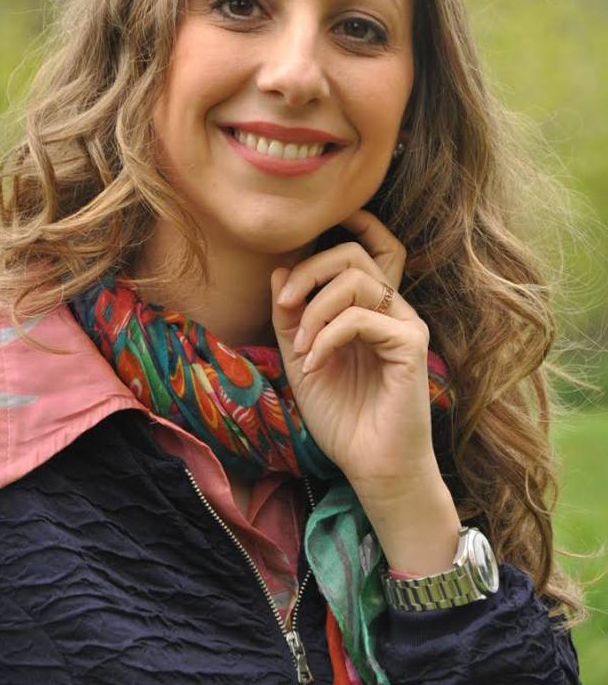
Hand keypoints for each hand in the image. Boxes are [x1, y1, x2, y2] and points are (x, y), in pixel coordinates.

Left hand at [271, 208, 438, 492]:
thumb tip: (279, 270)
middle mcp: (391, 307)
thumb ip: (290, 317)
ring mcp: (404, 323)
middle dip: (310, 269)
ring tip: (300, 349)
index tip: (306, 237)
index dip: (351, 224)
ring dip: (315, 309)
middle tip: (284, 304)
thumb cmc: (342, 416)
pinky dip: (326, 337)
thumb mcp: (301, 359)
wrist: (371, 466)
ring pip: (357, 278)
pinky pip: (360, 318)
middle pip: (354, 253)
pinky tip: (314, 366)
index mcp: (369, 306)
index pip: (371, 245)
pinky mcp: (410, 344)